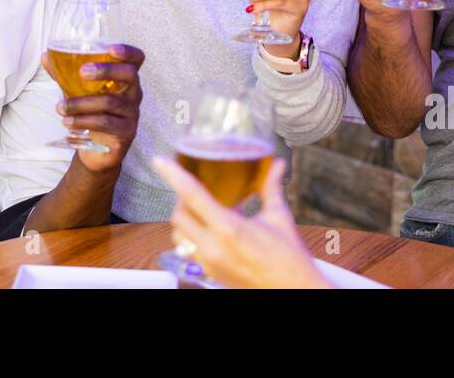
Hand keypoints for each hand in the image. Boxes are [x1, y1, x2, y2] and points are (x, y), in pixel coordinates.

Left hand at [42, 44, 143, 174]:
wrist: (97, 150)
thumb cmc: (91, 112)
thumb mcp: (78, 91)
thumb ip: (64, 74)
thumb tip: (44, 57)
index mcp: (124, 78)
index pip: (136, 59)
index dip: (128, 52)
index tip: (111, 49)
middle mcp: (133, 92)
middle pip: (129, 74)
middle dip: (105, 70)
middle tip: (82, 72)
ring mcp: (132, 112)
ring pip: (109, 101)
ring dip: (81, 103)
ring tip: (60, 107)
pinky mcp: (127, 131)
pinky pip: (105, 122)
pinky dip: (83, 121)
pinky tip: (68, 122)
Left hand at [152, 157, 330, 288]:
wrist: (294, 292)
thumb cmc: (289, 258)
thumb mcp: (279, 217)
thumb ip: (272, 187)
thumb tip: (278, 163)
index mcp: (229, 229)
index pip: (192, 196)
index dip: (174, 175)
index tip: (160, 161)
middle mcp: (213, 247)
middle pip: (178, 215)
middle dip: (182, 198)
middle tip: (197, 188)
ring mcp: (208, 263)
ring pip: (178, 234)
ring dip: (184, 218)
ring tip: (202, 209)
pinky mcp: (209, 273)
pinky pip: (187, 250)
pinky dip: (191, 236)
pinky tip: (209, 230)